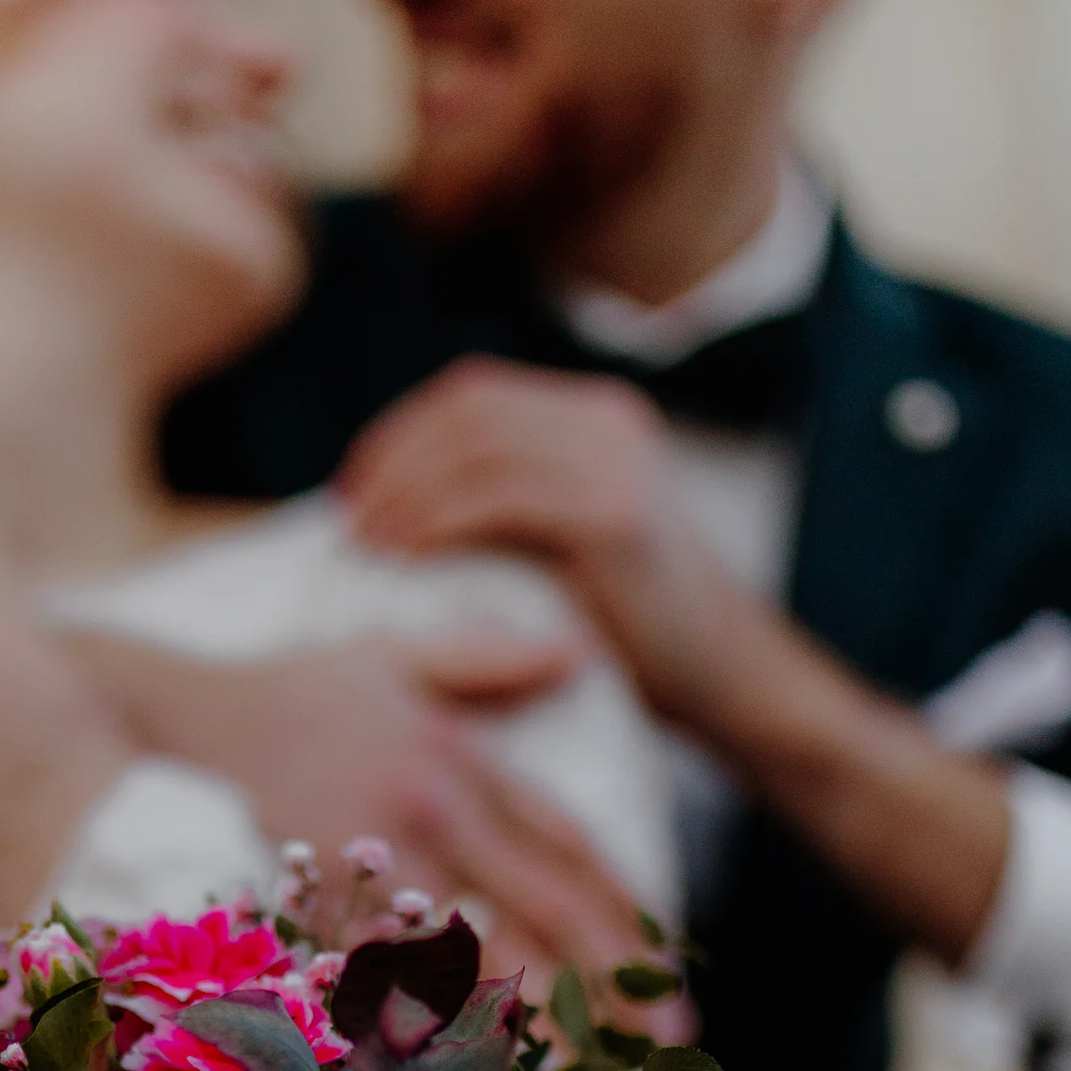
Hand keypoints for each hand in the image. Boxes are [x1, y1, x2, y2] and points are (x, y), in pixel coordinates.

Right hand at [70, 625, 651, 993]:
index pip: (567, 847)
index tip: (664, 965)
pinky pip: (393, 992)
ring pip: (481, 961)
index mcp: (457, 764)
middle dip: (615, 980)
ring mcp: (373, 872)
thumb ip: (484, 661)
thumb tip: (576, 655)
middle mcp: (429, 819)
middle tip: (667, 1041)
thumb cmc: (277, 697)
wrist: (159, 721)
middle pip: (545, 911)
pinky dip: (438, 1038)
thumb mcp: (389, 658)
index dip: (623, 911)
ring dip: (547, 1023)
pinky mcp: (317, 916)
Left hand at [339, 357, 747, 729]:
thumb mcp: (565, 539)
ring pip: (476, 449)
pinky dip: (438, 523)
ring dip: (405, 493)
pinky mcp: (616, 515)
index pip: (473, 395)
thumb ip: (505, 500)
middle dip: (392, 459)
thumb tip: (392, 502)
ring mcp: (617, 462)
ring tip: (365, 542)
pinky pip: (500, 500)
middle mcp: (609, 423)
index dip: (399, 433)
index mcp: (596, 416)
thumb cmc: (631, 628)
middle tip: (347, 517)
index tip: (352, 489)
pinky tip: (405, 555)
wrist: (723, 676)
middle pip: (467, 410)